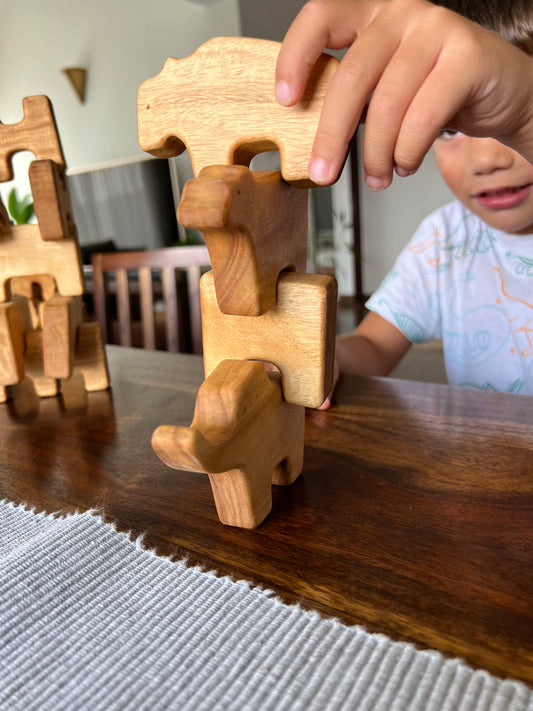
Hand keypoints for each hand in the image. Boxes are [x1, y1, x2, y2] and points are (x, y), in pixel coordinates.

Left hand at [275, 0, 532, 188]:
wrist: (500, 91)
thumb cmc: (432, 90)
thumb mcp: (383, 86)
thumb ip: (352, 97)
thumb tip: (310, 140)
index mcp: (372, 11)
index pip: (322, 16)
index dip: (296, 56)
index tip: (285, 100)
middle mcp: (402, 12)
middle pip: (351, 76)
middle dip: (332, 135)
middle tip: (323, 173)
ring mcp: (436, 29)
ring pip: (387, 105)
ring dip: (376, 154)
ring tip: (379, 176)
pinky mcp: (466, 57)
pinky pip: (422, 118)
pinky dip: (408, 152)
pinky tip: (406, 163)